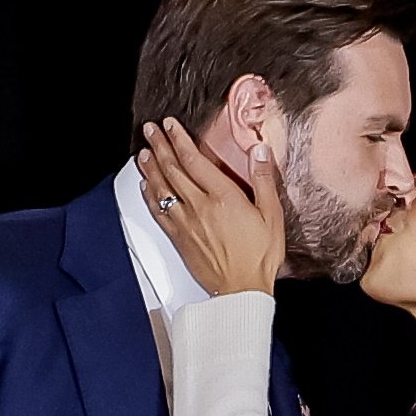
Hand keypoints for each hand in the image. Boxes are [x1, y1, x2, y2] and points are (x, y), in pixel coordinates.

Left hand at [136, 118, 286, 297]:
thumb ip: (263, 179)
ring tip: (143, 152)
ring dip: (151, 168)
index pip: (194, 160)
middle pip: (173, 170)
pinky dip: (150, 196)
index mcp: (223, 197)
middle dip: (160, 146)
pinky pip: (160, 212)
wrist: (242, 290)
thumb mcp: (271, 214)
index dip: (179, 140)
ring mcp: (186, 223)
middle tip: (151, 130)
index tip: (171, 126)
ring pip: (162, 189)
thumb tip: (259, 151)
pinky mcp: (179, 238)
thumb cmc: (258, 256)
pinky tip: (146, 186)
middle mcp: (200, 207)